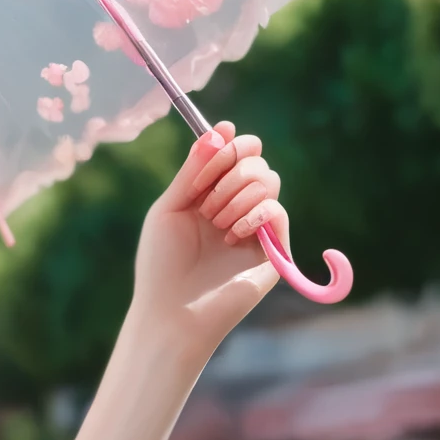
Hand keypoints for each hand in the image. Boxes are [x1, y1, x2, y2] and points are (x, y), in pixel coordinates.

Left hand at [131, 122, 284, 363]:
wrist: (171, 311)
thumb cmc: (161, 263)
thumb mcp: (170, 208)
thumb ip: (193, 169)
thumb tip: (220, 128)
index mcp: (210, 196)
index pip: (236, 153)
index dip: (229, 142)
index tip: (219, 136)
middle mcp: (237, 208)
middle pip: (256, 161)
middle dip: (229, 167)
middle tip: (205, 199)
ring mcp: (257, 229)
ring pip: (268, 180)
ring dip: (236, 193)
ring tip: (215, 223)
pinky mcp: (274, 251)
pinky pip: (277, 210)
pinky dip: (254, 213)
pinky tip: (232, 233)